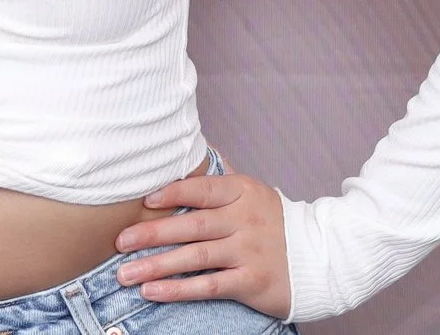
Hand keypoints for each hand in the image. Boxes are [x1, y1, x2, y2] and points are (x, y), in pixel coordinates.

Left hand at [112, 160, 291, 318]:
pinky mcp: (251, 281)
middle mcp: (245, 220)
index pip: (203, 189)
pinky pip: (208, 286)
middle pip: (192, 226)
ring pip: (195, 257)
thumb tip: (192, 147)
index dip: (173, 193)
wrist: (320, 257)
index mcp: (243, 193)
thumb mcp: (252, 194)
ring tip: (125, 274)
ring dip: (156, 266)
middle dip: (152, 234)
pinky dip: (178, 290)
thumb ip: (219, 180)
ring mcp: (249, 252)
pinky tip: (152, 292)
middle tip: (119, 241)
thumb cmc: (273, 224)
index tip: (145, 199)